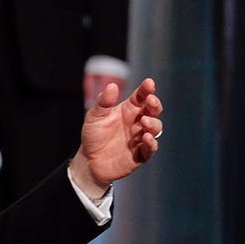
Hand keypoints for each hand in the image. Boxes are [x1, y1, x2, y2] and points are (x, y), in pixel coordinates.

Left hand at [70, 78, 163, 197]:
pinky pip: (150, 148)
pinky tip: (146, 137)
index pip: (141, 97)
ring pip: (155, 128)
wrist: (88, 160)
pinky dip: (151, 143)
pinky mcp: (140, 154)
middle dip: (154, 104)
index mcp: (128, 110)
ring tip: (144, 121)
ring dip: (153, 123)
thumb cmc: (93, 135)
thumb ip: (103, 102)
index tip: (148, 83)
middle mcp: (137, 122)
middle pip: (152, 110)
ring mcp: (140, 138)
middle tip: (150, 100)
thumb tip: (112, 85)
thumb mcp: (94, 116)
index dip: (146, 89)